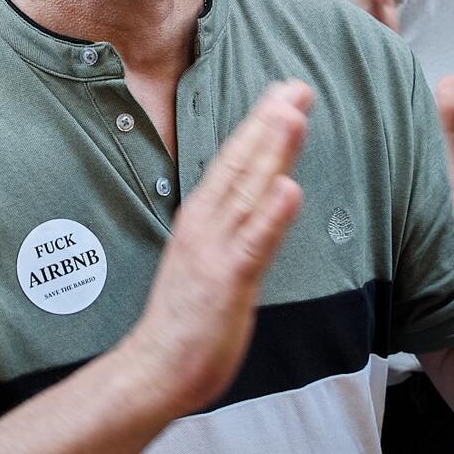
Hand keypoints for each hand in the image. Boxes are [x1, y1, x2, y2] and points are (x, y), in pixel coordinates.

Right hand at [120, 82, 310, 415]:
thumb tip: (255, 201)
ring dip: (271, 152)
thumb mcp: (208, 258)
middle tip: (297, 86)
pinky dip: (271, 215)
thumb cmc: (186, 317)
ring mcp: (215, 250)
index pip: (234, 161)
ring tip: (292, 115)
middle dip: (270, 123)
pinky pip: (254, 244)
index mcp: (202, 217)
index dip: (260, 125)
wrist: (156, 367)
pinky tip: (289, 189)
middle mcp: (206, 224)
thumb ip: (231, 226)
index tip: (285, 92)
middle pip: (242, 165)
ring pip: (248, 192)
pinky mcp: (227, 281)